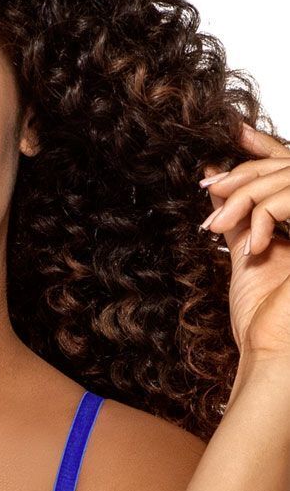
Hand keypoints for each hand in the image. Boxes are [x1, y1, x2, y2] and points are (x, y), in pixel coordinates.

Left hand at [199, 119, 289, 363]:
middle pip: (289, 166)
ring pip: (289, 178)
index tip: (230, 134)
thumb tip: (215, 183)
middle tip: (208, 186)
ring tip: (215, 225)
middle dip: (244, 172)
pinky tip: (245, 241)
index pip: (289, 167)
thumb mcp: (249, 254)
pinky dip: (263, 212)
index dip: (262, 149)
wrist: (275, 357)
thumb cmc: (266, 319)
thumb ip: (239, 218)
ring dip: (246, 196)